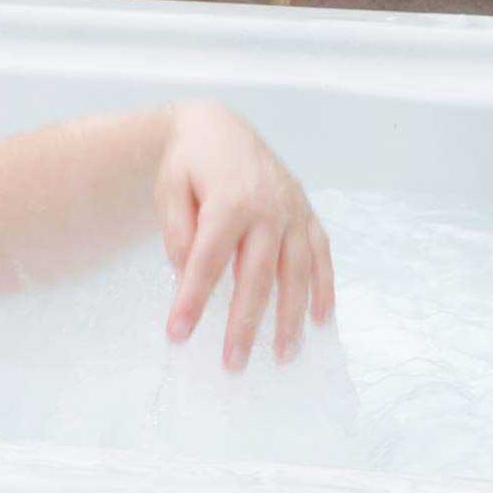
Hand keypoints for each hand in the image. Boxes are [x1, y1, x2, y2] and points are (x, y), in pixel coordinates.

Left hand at [152, 101, 334, 369]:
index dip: (192, 300)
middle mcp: (269, 209)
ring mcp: (293, 212)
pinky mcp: (307, 214)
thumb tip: (187, 275)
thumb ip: (177, 233)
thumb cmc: (187, 165)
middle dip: (244, 325)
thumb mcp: (168, 190)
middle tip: (232, 365)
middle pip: (257, 277)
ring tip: (281, 357)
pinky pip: (321, 256)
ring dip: (291, 318)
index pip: (207, 262)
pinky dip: (324, 289)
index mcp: (228, 202)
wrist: (218, 127)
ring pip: (297, 274)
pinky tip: (320, 322)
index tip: (177, 335)